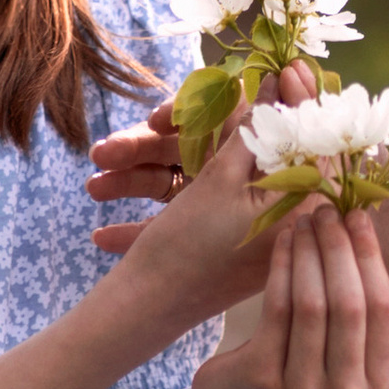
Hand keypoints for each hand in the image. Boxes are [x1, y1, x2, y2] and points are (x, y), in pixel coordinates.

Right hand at [88, 61, 318, 258]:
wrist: (142, 321)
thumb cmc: (188, 253)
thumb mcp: (221, 180)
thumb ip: (254, 129)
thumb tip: (285, 82)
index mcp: (288, 200)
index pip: (295, 137)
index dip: (289, 99)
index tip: (284, 66)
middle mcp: (264, 214)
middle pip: (226, 155)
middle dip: (169, 141)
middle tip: (140, 127)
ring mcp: (231, 231)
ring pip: (189, 182)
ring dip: (139, 178)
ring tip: (93, 183)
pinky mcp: (203, 246)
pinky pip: (178, 217)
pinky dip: (144, 220)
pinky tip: (103, 238)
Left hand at [193, 203, 388, 388]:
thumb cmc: (299, 363)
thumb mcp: (339, 347)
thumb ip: (357, 304)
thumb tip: (360, 223)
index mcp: (378, 387)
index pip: (384, 310)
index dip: (371, 257)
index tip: (359, 215)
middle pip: (349, 306)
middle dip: (339, 249)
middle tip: (328, 209)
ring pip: (312, 304)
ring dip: (309, 252)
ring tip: (304, 219)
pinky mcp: (264, 379)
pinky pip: (278, 309)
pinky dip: (283, 266)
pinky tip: (283, 240)